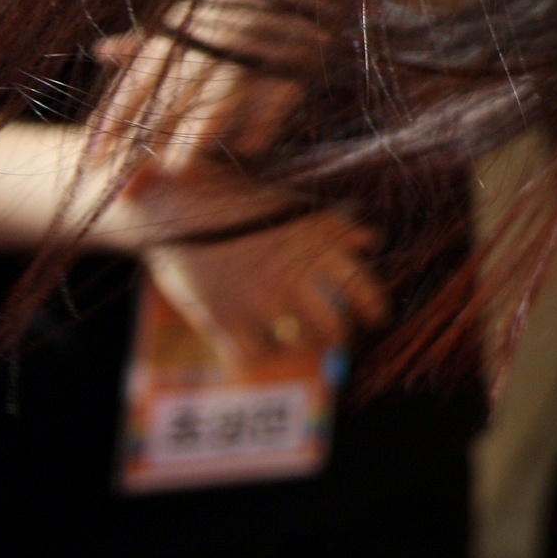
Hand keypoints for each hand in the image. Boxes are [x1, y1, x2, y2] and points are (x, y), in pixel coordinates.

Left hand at [89, 0, 325, 170]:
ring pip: (221, 93)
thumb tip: (100, 53)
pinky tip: (247, 148)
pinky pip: (278, 92)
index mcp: (180, 29)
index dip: (114, 119)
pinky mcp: (294, 56)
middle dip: (146, 136)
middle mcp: (210, 39)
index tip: (93, 156)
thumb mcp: (186, 11)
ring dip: (198, 130)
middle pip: (172, 95)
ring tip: (176, 168)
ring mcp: (253, 48)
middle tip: (123, 177)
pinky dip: (264, 119)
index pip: (139, 82)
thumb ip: (146, 40)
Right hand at [143, 207, 388, 366]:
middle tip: (336, 336)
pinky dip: (258, 356)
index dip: (375, 310)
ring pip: (299, 346)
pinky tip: (258, 349)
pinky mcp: (224, 318)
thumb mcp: (296, 207)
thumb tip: (372, 242)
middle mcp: (293, 277)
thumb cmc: (243, 203)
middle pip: (334, 329)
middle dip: (339, 336)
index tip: (376, 319)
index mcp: (317, 247)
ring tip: (302, 342)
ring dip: (305, 348)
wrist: (180, 201)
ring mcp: (258, 301)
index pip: (364, 291)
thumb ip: (337, 228)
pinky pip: (254, 356)